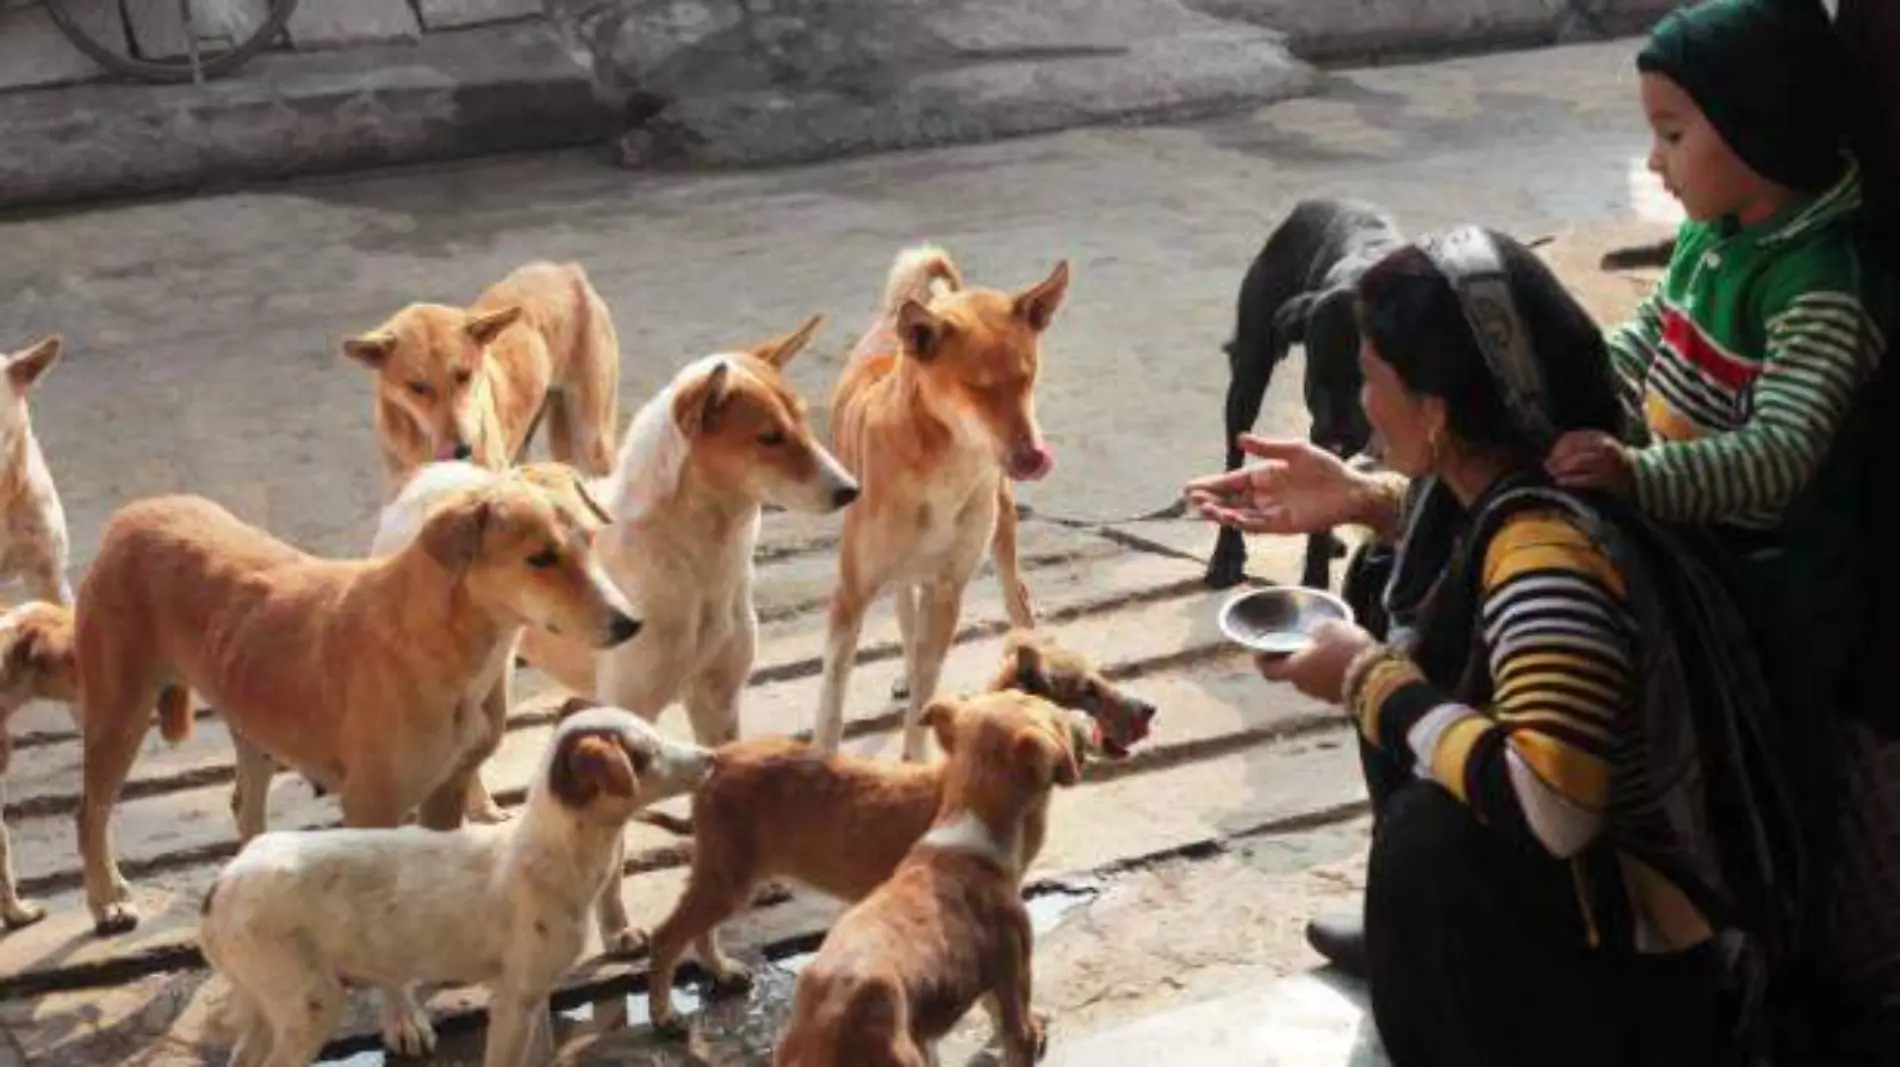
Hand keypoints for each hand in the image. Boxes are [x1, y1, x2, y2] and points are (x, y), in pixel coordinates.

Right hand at [1184, 435, 1369, 536]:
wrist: (1351, 490)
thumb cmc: (1326, 467)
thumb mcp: (1296, 449)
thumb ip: (1267, 447)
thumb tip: (1239, 439)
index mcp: (1263, 475)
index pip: (1231, 481)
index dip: (1211, 484)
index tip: (1190, 487)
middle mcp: (1263, 495)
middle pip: (1229, 500)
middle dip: (1209, 500)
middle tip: (1190, 499)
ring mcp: (1271, 512)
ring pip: (1238, 514)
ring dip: (1220, 512)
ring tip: (1204, 508)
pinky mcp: (1282, 525)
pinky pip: (1256, 526)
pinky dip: (1241, 523)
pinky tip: (1229, 517)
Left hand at [1255, 618, 1376, 704]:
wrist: (1378, 677)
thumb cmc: (1347, 650)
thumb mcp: (1329, 628)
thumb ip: (1315, 631)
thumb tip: (1315, 633)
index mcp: (1295, 670)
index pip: (1268, 670)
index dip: (1262, 659)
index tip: (1260, 651)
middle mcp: (1305, 687)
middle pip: (1292, 673)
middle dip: (1294, 659)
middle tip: (1299, 643)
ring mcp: (1324, 695)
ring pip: (1312, 678)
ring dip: (1314, 666)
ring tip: (1325, 648)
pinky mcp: (1342, 698)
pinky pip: (1330, 683)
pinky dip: (1331, 673)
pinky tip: (1343, 659)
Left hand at [1546, 431, 1634, 496]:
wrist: (1632, 472)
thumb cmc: (1606, 457)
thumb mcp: (1595, 444)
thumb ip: (1576, 445)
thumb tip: (1551, 455)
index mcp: (1600, 436)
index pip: (1574, 438)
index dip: (1559, 447)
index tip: (1550, 455)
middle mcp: (1605, 447)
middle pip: (1576, 451)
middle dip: (1558, 459)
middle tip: (1547, 465)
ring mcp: (1608, 463)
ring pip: (1581, 463)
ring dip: (1563, 469)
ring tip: (1552, 473)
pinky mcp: (1609, 478)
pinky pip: (1587, 479)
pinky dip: (1572, 480)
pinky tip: (1561, 481)